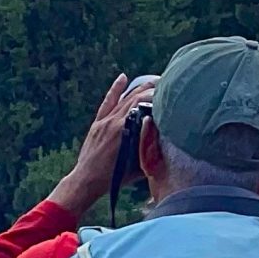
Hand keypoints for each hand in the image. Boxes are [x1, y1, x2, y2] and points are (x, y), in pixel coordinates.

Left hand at [48, 74, 158, 219]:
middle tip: (167, 86)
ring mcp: (105, 121)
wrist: (87, 180)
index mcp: (124, 130)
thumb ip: (150, 151)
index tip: (170, 96)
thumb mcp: (138, 166)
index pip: (143, 107)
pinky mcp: (98, 122)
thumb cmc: (113, 178)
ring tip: (153, 81)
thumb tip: (166, 140)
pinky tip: (123, 77)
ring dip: (139, 88)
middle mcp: (114, 121)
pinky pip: (108, 102)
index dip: (157, 99)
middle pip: (135, 99)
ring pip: (124, 99)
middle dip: (152, 91)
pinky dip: (116, 89)